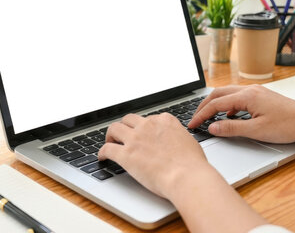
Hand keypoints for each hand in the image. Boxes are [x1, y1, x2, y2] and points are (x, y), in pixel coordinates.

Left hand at [98, 113, 214, 198]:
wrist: (187, 176)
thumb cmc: (192, 164)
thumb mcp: (189, 141)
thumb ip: (177, 137)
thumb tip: (176, 142)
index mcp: (165, 121)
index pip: (148, 118)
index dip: (143, 126)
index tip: (141, 133)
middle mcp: (148, 126)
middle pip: (128, 119)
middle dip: (125, 127)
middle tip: (122, 135)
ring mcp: (135, 139)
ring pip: (114, 128)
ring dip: (110, 135)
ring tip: (110, 142)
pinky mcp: (126, 154)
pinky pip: (107, 149)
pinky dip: (102, 152)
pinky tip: (102, 157)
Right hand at [188, 85, 294, 142]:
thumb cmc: (288, 125)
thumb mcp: (256, 131)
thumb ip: (232, 128)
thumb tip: (213, 127)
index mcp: (247, 96)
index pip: (216, 104)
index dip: (201, 114)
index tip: (192, 124)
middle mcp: (250, 90)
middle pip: (219, 94)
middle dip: (204, 106)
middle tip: (195, 118)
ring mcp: (256, 91)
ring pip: (228, 94)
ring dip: (216, 104)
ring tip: (208, 116)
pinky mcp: (261, 96)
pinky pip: (238, 97)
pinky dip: (228, 105)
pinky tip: (229, 116)